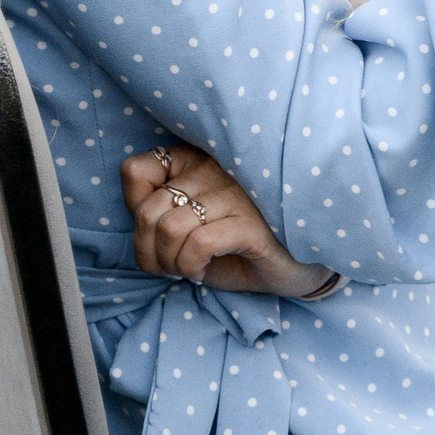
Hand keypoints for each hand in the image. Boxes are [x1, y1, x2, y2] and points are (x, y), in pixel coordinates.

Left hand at [120, 143, 333, 297]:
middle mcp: (212, 169)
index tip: (153, 236)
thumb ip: (162, 216)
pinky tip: (202, 272)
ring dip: (169, 263)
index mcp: (195, 162)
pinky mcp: (250, 223)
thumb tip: (136, 223)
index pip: (135, 170)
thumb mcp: (193, 229)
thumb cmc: (242, 245)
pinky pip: (198, 243)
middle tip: (169, 268)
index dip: (134, 210)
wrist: (300, 263)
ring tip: (187, 270)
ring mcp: (234, 194)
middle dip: (147, 252)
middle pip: (147, 211)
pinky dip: (190, 266)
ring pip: (168, 228)